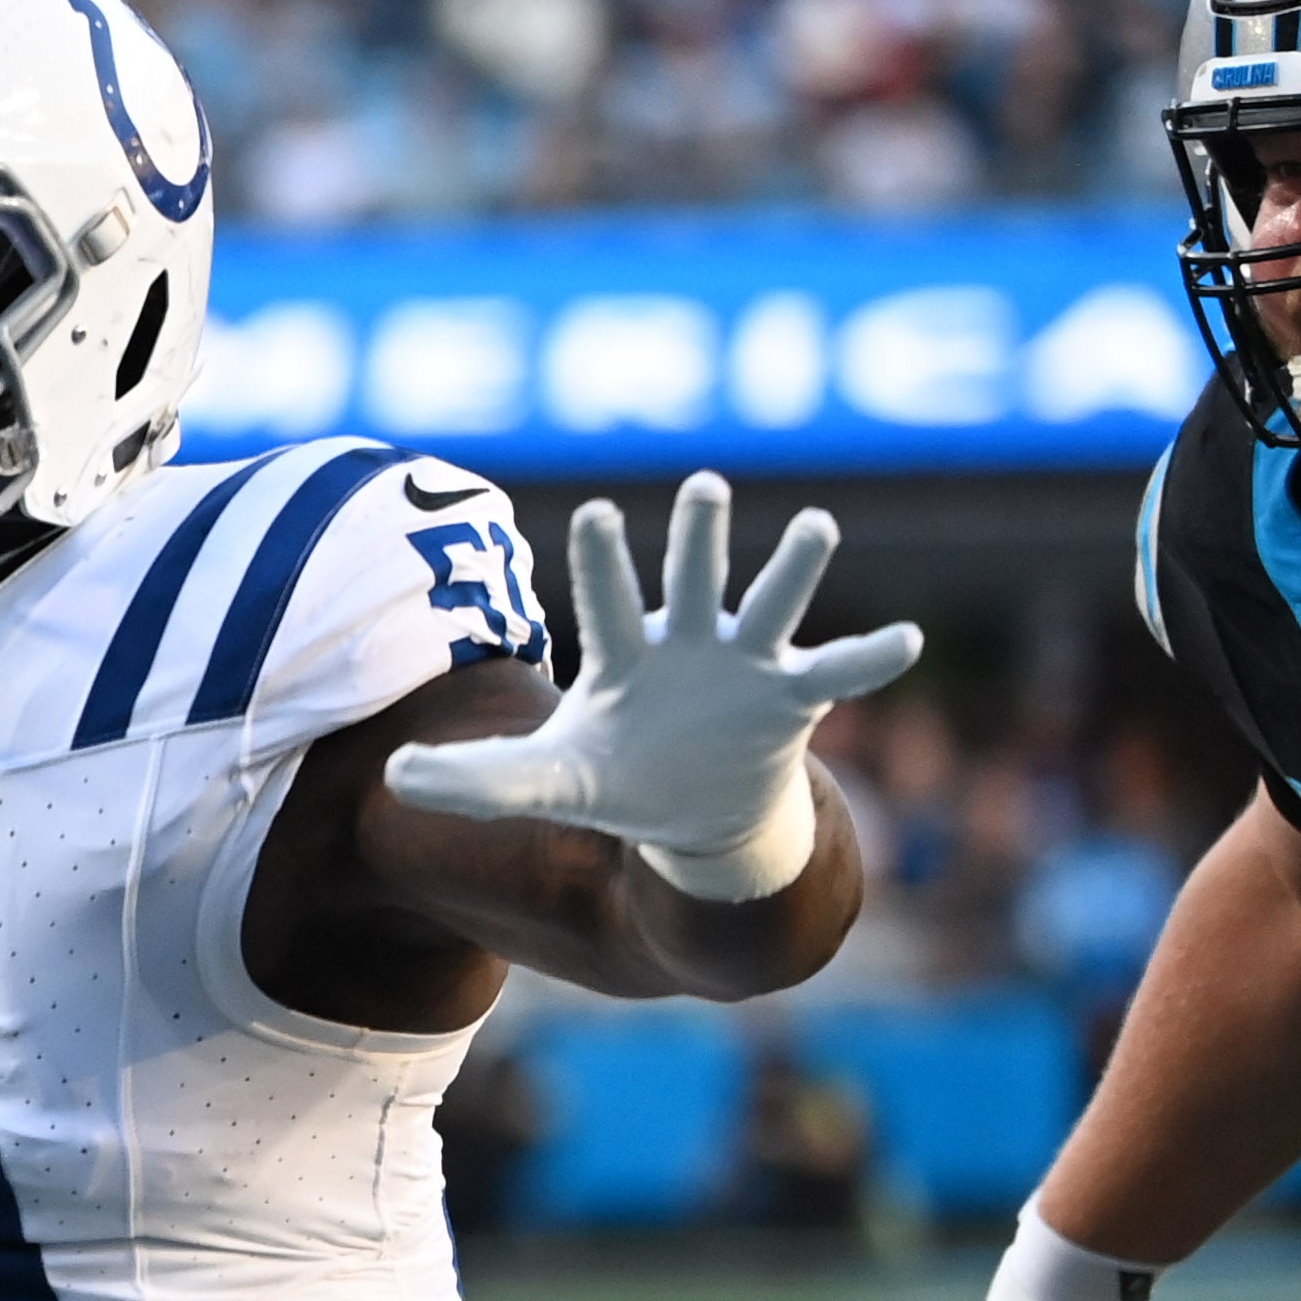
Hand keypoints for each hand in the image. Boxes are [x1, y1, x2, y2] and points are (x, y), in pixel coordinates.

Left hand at [374, 475, 918, 896]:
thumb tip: (394, 777)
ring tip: (816, 527)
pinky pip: (837, 670)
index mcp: (622, 655)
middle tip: (701, 485)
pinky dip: (872, 657)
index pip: (605, 600)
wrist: (692, 814)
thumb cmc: (617, 779)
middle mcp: (685, 643)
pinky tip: (906, 640)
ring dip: (792, 569)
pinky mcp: (791, 697)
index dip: (602, 560)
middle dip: (697, 537)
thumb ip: (477, 779)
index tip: (596, 511)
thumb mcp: (547, 783)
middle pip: (690, 579)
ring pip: (769, 604)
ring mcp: (744, 664)